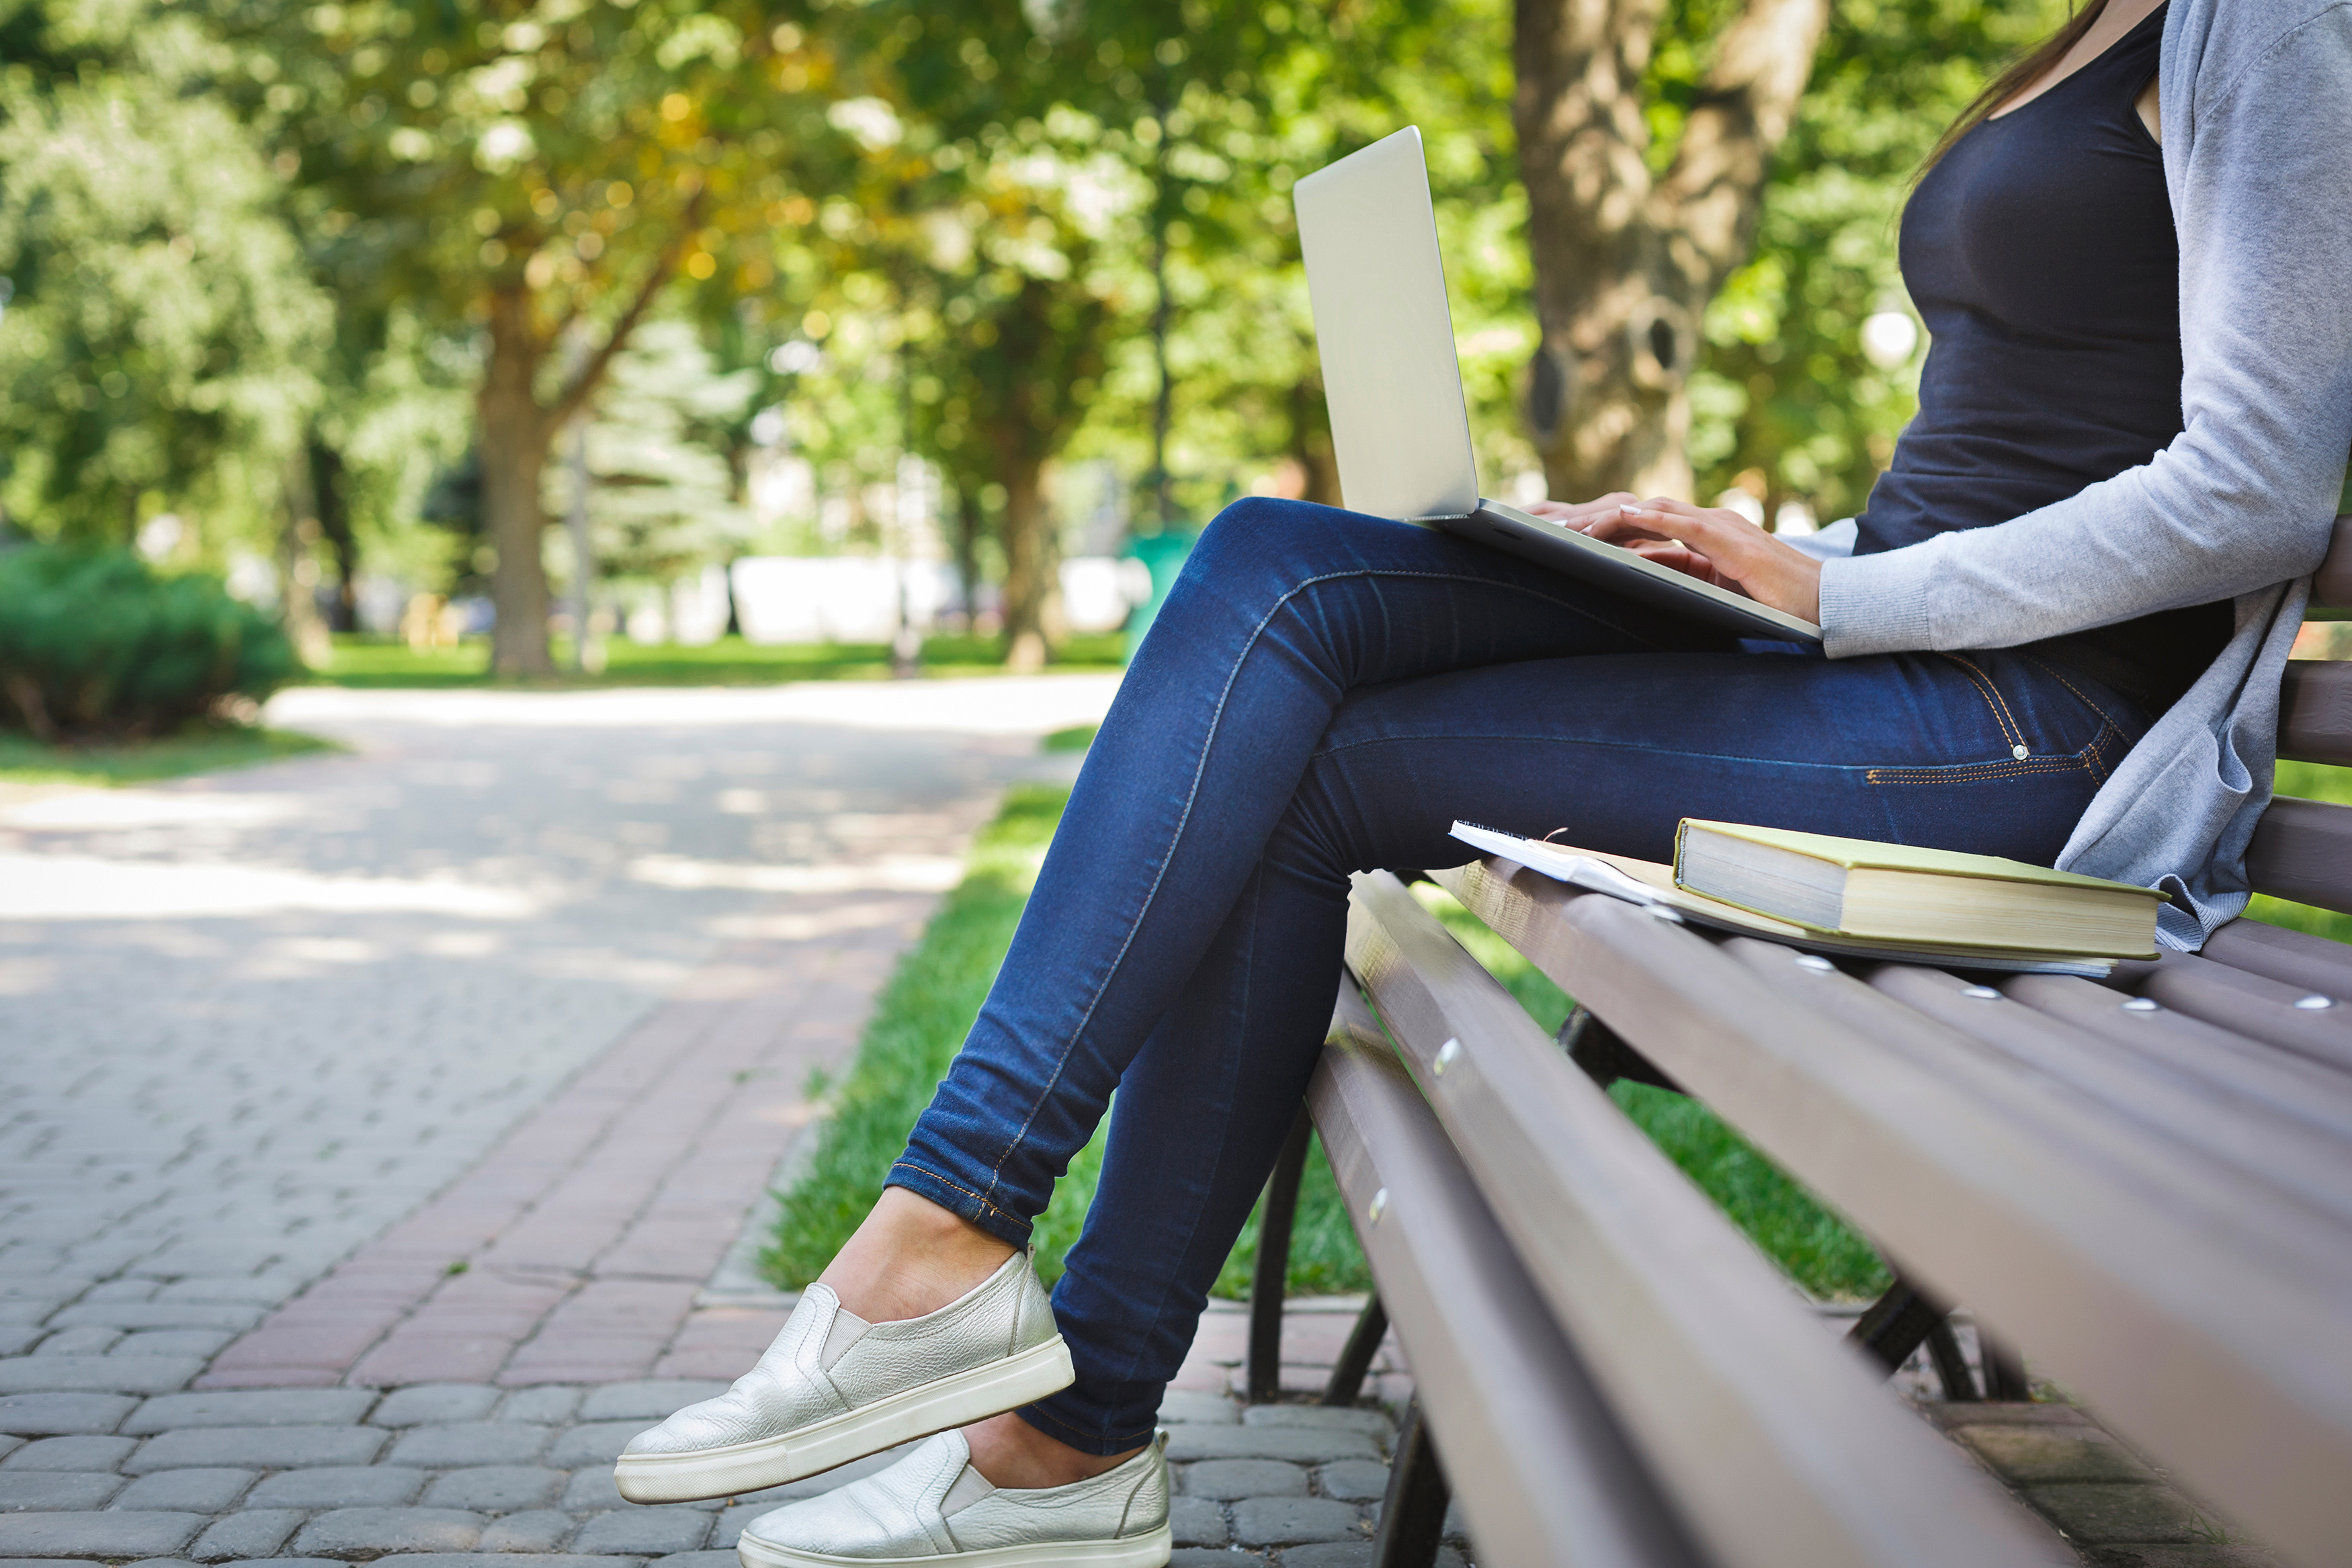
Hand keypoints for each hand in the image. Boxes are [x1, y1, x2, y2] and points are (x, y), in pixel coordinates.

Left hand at [1573, 495, 1822, 624]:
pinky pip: (1684, 523)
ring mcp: (1722, 528)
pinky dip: (1650, 517)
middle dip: (1600, 519)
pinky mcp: (1732, 541)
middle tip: (1559, 528)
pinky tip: (1621, 516)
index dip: (1609, 527)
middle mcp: (1711, 523)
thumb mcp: (1719, 591)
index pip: (1649, 524)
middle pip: (1644, 512)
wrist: (1826, 604)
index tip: (1572, 537)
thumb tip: (1644, 581)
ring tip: (1575, 526)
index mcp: (1707, 536)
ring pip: (1656, 511)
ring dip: (1612, 516)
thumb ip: (1686, 580)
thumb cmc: (1777, 604)